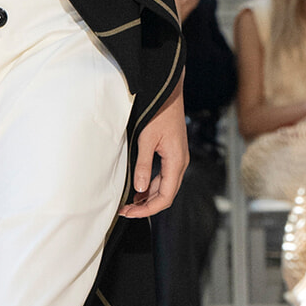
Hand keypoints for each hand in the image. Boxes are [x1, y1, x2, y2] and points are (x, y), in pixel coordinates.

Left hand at [120, 85, 187, 219]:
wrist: (169, 93)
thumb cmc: (159, 112)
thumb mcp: (146, 139)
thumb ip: (143, 165)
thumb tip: (140, 188)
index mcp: (176, 162)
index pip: (165, 197)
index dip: (148, 209)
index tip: (130, 213)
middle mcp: (180, 163)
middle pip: (166, 195)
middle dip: (146, 206)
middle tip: (125, 210)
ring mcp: (177, 159)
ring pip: (165, 187)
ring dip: (148, 197)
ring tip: (129, 202)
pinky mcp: (172, 154)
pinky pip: (164, 176)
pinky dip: (152, 186)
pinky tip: (139, 189)